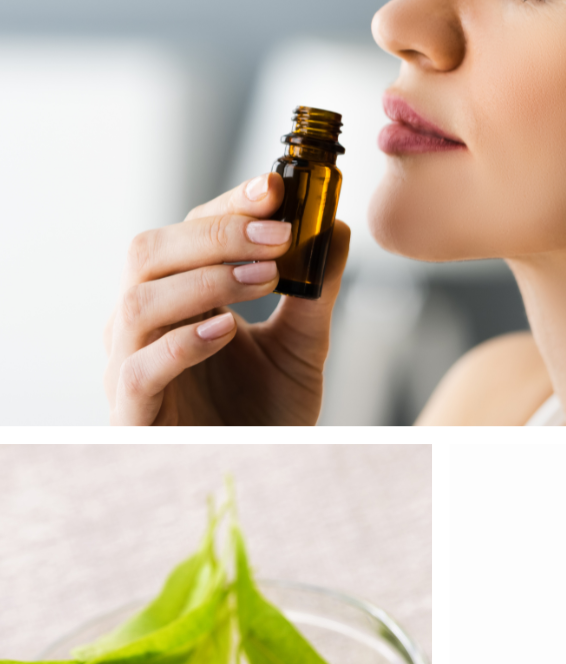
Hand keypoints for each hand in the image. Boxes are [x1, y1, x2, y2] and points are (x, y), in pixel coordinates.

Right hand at [104, 174, 350, 424]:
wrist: (259, 475)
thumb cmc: (266, 413)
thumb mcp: (302, 348)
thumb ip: (315, 293)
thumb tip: (338, 228)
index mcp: (176, 295)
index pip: (189, 232)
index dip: (228, 207)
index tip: (274, 187)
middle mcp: (143, 321)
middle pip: (149, 252)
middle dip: (216, 235)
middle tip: (277, 234)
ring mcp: (130, 363)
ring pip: (140, 301)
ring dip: (205, 281)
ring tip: (263, 277)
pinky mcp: (132, 410)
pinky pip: (141, 367)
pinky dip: (182, 343)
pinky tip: (225, 330)